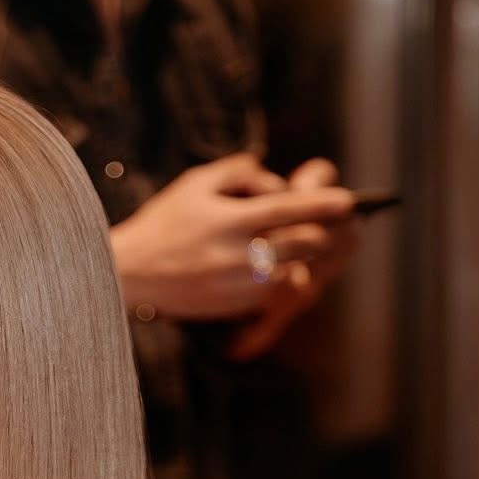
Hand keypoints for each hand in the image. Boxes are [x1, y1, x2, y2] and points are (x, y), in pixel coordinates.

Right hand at [110, 151, 353, 322]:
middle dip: (318, 232)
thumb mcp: (195, 183)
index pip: (292, 208)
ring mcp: (238, 285)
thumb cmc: (163, 223)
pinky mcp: (234, 307)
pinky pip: (273, 291)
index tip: (348, 201)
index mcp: (231, 220)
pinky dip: (276, 276)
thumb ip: (240, 172)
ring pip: (294, 270)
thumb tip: (277, 181)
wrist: (129, 274)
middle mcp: (239, 255)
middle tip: (320, 225)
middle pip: (305, 244)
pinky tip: (262, 266)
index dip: (325, 204)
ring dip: (297, 257)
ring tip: (284, 246)